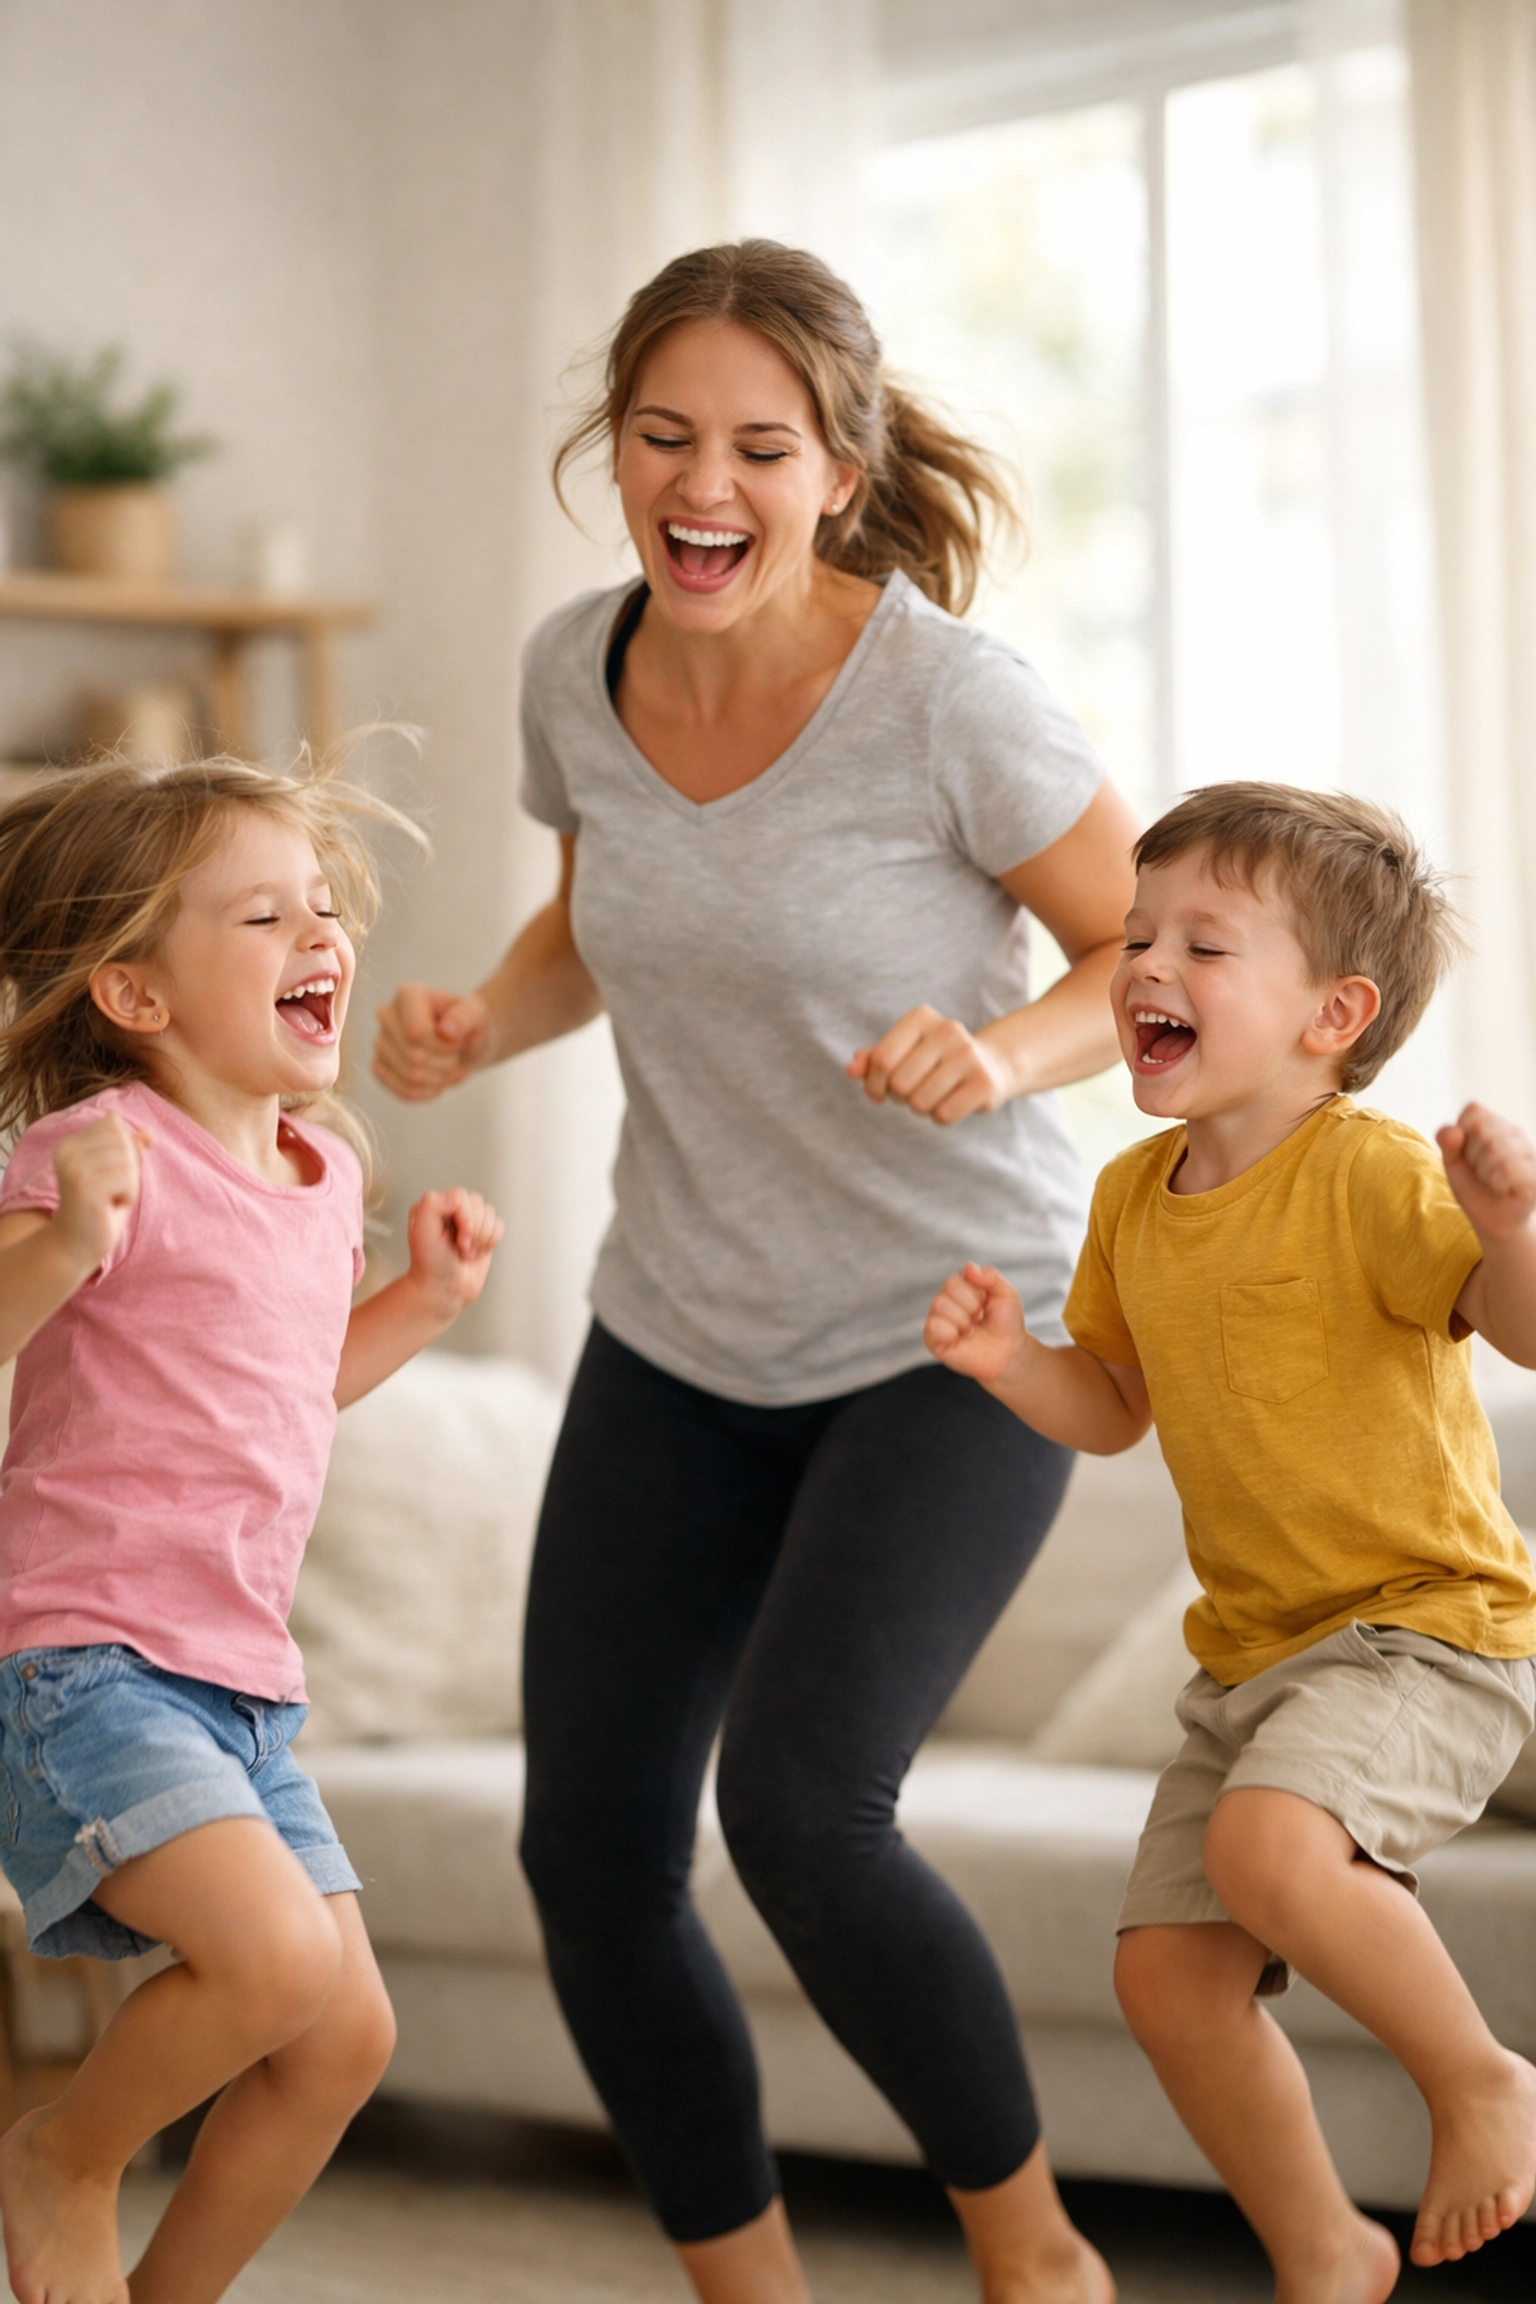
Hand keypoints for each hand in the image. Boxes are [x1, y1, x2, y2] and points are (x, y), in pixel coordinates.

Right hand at [52, 1116, 148, 1270]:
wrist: (76, 1245)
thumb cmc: (101, 1208)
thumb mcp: (118, 1173)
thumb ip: (131, 1149)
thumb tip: (149, 1133)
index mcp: (71, 1144)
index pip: (114, 1125)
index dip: (125, 1151)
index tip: (108, 1176)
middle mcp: (67, 1152)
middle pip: (123, 1141)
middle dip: (129, 1169)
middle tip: (111, 1191)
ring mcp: (74, 1168)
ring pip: (128, 1161)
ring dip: (129, 1184)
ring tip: (110, 1199)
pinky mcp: (84, 1187)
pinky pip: (128, 1179)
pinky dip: (129, 1196)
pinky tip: (110, 1207)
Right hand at [373, 985, 491, 1101]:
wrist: (464, 1043)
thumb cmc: (469, 1024)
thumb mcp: (477, 1014)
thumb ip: (466, 1017)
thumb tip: (446, 1031)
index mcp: (407, 994)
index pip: (418, 1032)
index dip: (445, 1046)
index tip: (459, 1041)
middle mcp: (387, 1015)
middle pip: (414, 1057)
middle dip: (446, 1063)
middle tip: (457, 1056)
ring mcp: (380, 1042)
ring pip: (410, 1076)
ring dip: (440, 1078)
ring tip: (450, 1068)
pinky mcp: (379, 1067)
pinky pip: (404, 1091)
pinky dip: (429, 1092)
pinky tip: (438, 1081)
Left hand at [404, 1187, 503, 1317]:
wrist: (445, 1290)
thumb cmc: (431, 1265)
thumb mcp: (422, 1233)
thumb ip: (432, 1206)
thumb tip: (456, 1197)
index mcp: (434, 1205)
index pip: (461, 1196)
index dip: (465, 1218)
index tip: (458, 1240)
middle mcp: (451, 1209)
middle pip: (478, 1203)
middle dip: (473, 1231)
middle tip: (461, 1248)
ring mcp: (468, 1220)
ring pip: (490, 1213)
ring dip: (481, 1238)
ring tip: (466, 1252)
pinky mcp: (482, 1232)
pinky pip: (498, 1225)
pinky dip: (490, 1242)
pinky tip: (476, 1252)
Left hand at [848, 1006, 1013, 1124]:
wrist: (992, 1064)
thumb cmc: (934, 1060)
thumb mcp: (903, 1052)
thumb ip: (873, 1059)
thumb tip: (851, 1070)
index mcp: (922, 1018)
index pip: (881, 1059)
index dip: (873, 1084)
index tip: (878, 1091)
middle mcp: (948, 1030)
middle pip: (899, 1084)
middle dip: (898, 1097)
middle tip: (912, 1092)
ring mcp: (969, 1056)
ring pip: (919, 1102)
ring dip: (919, 1108)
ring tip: (932, 1095)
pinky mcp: (984, 1083)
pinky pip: (942, 1115)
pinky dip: (940, 1117)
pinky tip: (951, 1101)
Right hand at [924, 1262, 1029, 1385]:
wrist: (1008, 1353)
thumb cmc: (1006, 1323)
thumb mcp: (1007, 1294)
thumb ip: (991, 1276)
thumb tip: (970, 1268)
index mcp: (961, 1285)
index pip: (960, 1275)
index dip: (977, 1291)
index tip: (986, 1303)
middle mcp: (946, 1299)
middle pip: (950, 1287)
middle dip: (972, 1305)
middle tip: (980, 1317)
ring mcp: (938, 1318)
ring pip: (940, 1305)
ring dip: (964, 1320)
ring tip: (971, 1330)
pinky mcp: (933, 1339)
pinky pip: (933, 1327)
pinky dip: (950, 1332)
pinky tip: (960, 1339)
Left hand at [1438, 1103, 1535, 1242]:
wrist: (1491, 1219)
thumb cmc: (1473, 1185)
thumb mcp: (1453, 1162)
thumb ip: (1447, 1142)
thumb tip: (1454, 1131)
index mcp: (1494, 1123)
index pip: (1474, 1110)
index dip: (1462, 1134)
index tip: (1466, 1153)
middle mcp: (1515, 1132)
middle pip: (1482, 1129)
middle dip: (1472, 1157)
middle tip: (1481, 1171)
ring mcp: (1529, 1151)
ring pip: (1496, 1150)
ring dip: (1485, 1173)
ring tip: (1492, 1181)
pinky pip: (1510, 1170)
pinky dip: (1498, 1184)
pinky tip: (1504, 1189)